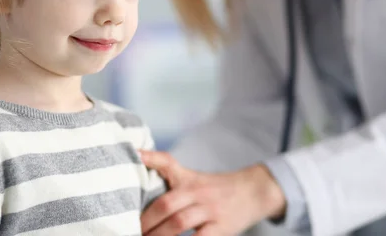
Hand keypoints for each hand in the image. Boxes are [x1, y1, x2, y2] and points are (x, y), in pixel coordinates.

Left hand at [139, 150, 286, 235]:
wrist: (254, 192)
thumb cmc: (215, 187)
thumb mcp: (192, 176)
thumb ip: (167, 172)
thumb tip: (138, 162)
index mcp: (188, 179)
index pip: (167, 163)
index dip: (150, 158)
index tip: (134, 158)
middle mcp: (198, 192)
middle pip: (166, 203)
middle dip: (146, 221)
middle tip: (131, 230)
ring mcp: (210, 210)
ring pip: (179, 222)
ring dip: (158, 235)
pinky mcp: (221, 229)